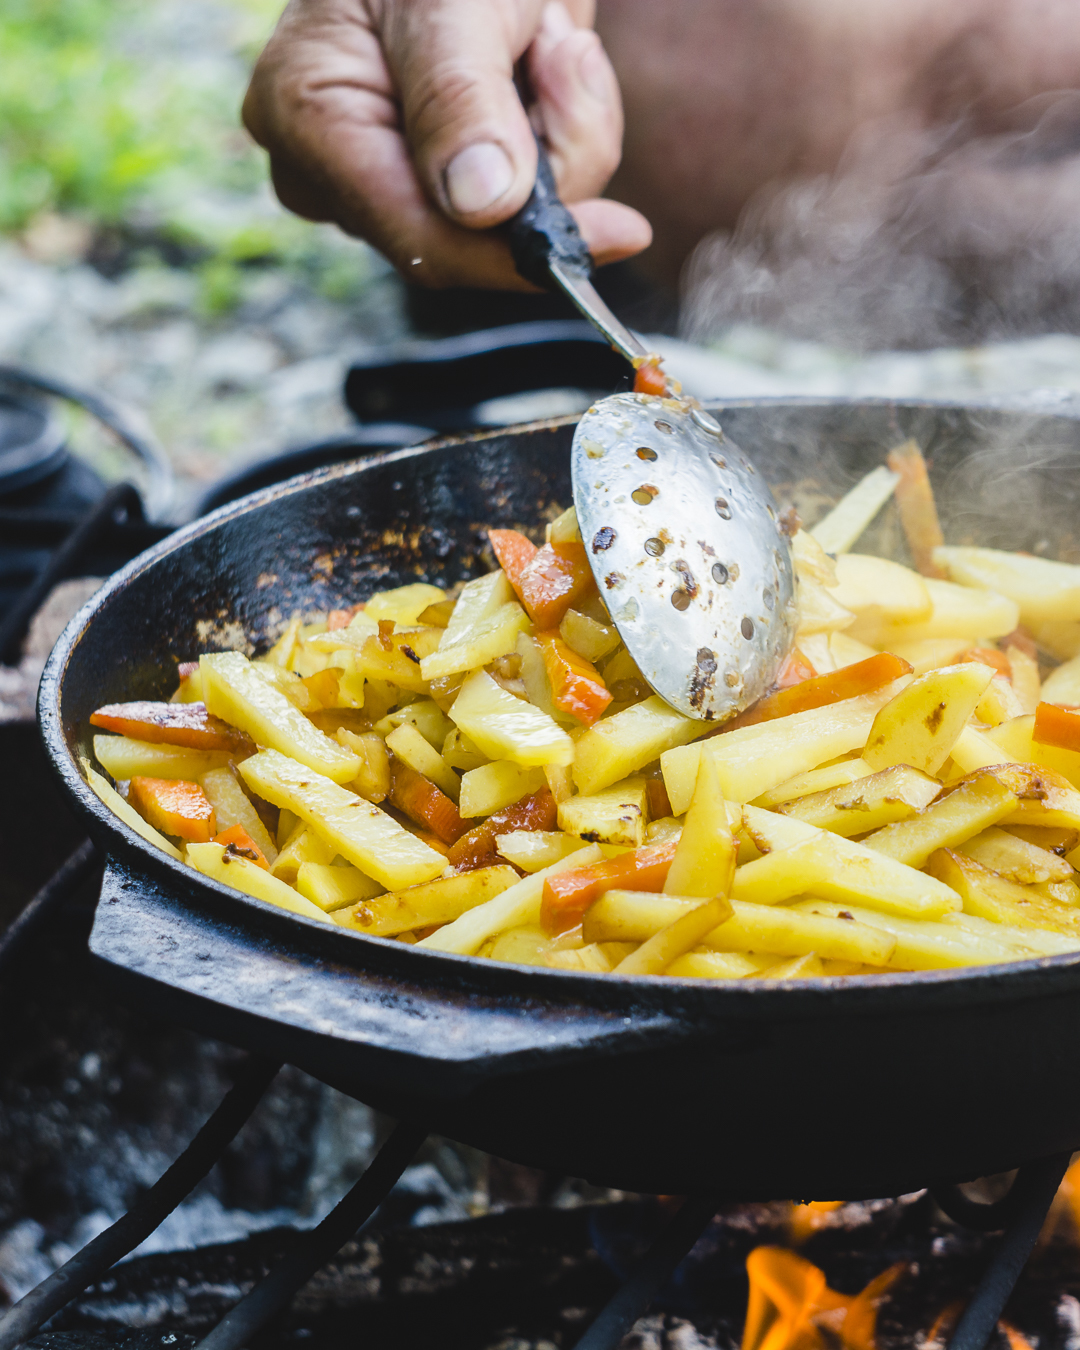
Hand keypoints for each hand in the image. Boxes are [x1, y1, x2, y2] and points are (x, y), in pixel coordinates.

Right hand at [243, 0, 651, 287]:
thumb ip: (459, 98)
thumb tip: (480, 206)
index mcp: (309, 119)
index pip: (420, 237)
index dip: (516, 252)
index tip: (620, 233)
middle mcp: (337, 165)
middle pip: (474, 235)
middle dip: (549, 159)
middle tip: (562, 51)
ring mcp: (390, 170)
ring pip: (514, 218)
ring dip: (564, 130)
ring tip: (548, 34)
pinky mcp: (443, 168)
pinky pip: (529, 191)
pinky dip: (561, 126)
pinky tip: (545, 54)